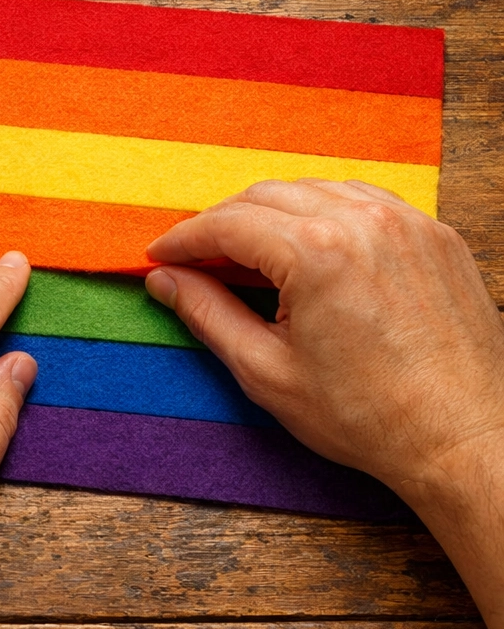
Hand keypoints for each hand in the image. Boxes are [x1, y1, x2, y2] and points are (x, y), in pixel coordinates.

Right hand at [143, 179, 503, 628]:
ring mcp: (404, 221)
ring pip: (312, 188)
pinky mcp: (432, 233)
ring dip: (270, 211)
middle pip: (264, 196)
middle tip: (195, 256)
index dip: (183, 238)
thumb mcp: (267, 372)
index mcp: (318, 253)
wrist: (468, 440)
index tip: (160, 254)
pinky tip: (308, 241)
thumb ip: (208, 314)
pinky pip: (360, 198)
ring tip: (247, 249)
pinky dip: (322, 210)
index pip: (227, 223)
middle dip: (221, 222)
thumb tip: (166, 281)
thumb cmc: (371, 418)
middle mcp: (362, 221)